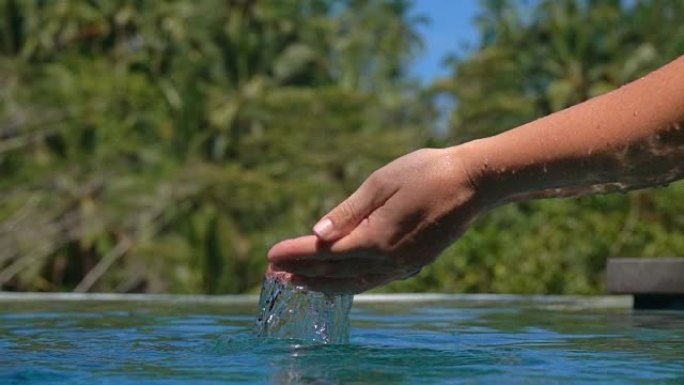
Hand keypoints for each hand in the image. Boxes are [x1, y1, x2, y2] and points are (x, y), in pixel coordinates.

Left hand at [267, 147, 490, 293]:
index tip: (271, 256)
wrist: (474, 182)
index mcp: (378, 238)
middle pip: (336, 274)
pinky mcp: (414, 263)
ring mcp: (404, 266)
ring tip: (298, 281)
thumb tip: (317, 233)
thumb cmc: (427, 173)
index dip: (296, 254)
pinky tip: (338, 279)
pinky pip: (373, 280)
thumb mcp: (382, 183)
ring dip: (323, 283)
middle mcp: (390, 260)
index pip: (326, 253)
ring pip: (354, 283)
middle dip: (303, 273)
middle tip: (274, 273)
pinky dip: (349, 282)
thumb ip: (348, 212)